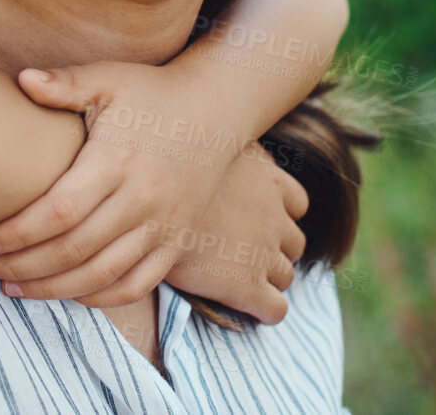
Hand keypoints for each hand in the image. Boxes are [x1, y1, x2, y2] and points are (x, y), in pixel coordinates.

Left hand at [0, 60, 283, 310]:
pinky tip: (66, 294)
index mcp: (117, 160)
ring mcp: (163, 226)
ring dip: (54, 290)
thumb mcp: (108, 79)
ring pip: (102, 275)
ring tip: (13, 287)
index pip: (61, 211)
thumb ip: (64, 83)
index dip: (21, 233)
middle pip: (75, 250)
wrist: (216, 110)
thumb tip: (21, 79)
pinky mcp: (177, 242)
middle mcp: (142, 200)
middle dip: (24, 266)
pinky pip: (137, 284)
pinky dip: (100, 297)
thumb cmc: (151, 92)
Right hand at [163, 142, 307, 323]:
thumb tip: (200, 125)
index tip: (253, 216)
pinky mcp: (246, 287)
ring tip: (236, 276)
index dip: (281, 211)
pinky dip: (266, 309)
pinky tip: (241, 305)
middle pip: (294, 240)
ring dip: (269, 276)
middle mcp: (272, 215)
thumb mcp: (193, 136)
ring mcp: (263, 252)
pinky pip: (275, 308)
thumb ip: (210, 142)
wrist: (140, 206)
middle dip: (275, 247)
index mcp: (266, 178)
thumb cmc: (158, 164)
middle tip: (242, 248)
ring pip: (287, 274)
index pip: (296, 201)